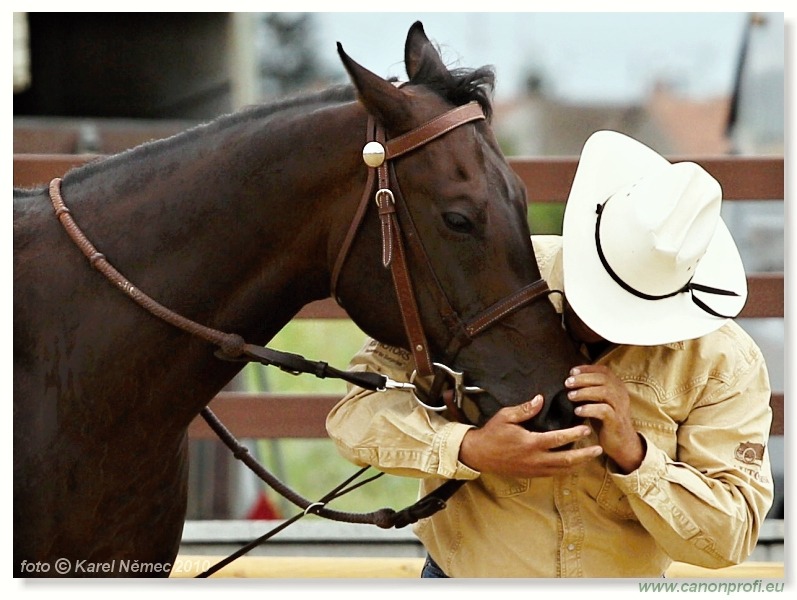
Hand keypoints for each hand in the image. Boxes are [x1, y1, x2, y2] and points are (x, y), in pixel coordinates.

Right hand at [459, 395, 602, 477]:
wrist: (479, 455)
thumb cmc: (492, 433)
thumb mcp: (505, 416)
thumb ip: (524, 409)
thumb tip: (540, 399)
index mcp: (530, 443)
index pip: (558, 439)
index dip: (574, 434)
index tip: (586, 428)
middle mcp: (535, 459)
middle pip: (566, 459)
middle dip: (584, 455)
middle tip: (599, 449)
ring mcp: (534, 469)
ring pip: (562, 470)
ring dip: (579, 463)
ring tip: (591, 457)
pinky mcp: (532, 475)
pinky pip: (554, 474)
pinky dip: (566, 469)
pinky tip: (574, 464)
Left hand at [565, 364, 644, 473]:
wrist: (622, 444)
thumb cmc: (606, 421)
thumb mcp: (598, 402)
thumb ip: (589, 390)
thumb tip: (570, 380)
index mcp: (617, 387)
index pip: (604, 371)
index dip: (587, 369)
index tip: (572, 372)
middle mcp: (621, 394)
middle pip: (603, 379)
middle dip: (583, 379)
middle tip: (568, 383)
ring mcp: (620, 407)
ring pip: (604, 392)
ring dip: (585, 392)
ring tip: (570, 396)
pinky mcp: (617, 421)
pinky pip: (604, 411)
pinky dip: (589, 409)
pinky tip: (578, 411)